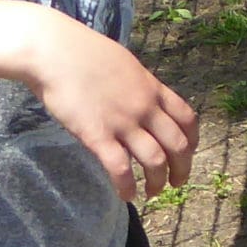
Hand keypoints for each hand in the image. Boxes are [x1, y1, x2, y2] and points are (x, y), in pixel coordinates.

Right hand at [20, 12, 199, 198]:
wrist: (54, 51)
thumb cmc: (83, 52)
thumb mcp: (124, 64)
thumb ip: (138, 85)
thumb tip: (142, 98)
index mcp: (153, 88)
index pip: (187, 119)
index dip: (192, 142)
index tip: (187, 154)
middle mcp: (145, 107)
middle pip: (178, 145)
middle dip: (182, 170)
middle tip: (176, 183)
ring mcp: (123, 122)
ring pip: (155, 161)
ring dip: (158, 182)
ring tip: (153, 192)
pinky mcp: (98, 135)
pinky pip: (121, 169)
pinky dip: (127, 187)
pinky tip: (126, 195)